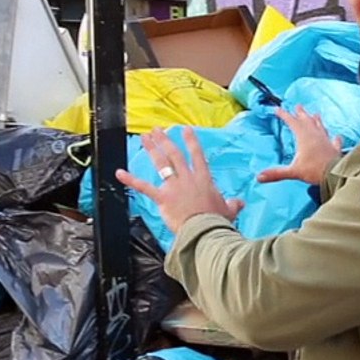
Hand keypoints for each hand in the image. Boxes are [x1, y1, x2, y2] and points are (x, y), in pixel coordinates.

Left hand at [115, 127, 244, 233]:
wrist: (205, 230)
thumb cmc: (217, 221)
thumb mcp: (229, 211)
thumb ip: (233, 204)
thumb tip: (240, 203)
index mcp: (204, 179)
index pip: (197, 155)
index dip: (191, 141)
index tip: (185, 130)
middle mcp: (188, 178)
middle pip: (175, 155)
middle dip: (165, 140)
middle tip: (157, 130)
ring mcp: (174, 187)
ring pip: (161, 164)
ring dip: (152, 149)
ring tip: (144, 138)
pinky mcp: (163, 198)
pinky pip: (144, 187)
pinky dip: (130, 180)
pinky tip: (119, 172)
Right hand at [258, 105, 343, 185]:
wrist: (335, 174)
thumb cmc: (315, 171)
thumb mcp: (293, 172)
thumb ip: (277, 173)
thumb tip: (259, 177)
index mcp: (304, 137)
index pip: (292, 122)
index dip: (284, 115)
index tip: (278, 109)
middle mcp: (315, 135)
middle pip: (307, 121)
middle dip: (301, 113)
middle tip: (298, 106)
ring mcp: (326, 141)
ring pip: (320, 127)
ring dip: (316, 120)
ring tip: (315, 114)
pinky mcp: (334, 148)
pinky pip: (334, 140)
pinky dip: (335, 138)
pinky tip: (337, 136)